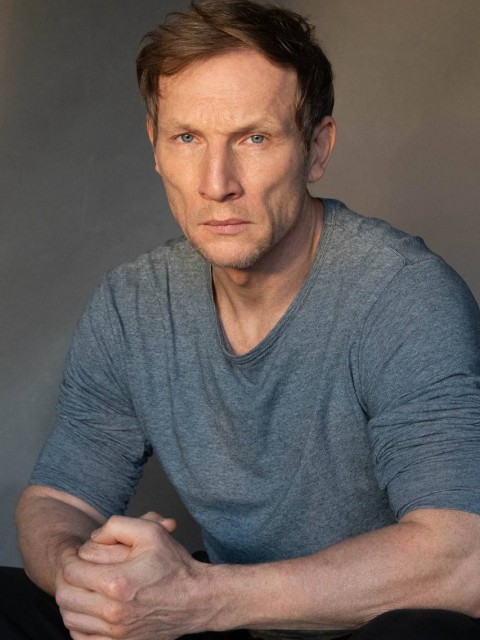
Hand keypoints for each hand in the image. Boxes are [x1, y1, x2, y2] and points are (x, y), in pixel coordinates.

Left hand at [55, 514, 211, 639]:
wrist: (197, 599)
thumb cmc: (174, 565)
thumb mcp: (151, 531)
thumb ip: (117, 525)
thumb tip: (93, 537)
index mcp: (117, 583)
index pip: (71, 572)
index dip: (69, 558)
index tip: (75, 553)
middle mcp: (113, 612)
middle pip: (66, 596)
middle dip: (67, 578)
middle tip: (75, 568)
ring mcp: (116, 633)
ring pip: (70, 618)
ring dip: (71, 600)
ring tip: (83, 586)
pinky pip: (81, 638)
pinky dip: (78, 623)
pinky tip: (89, 609)